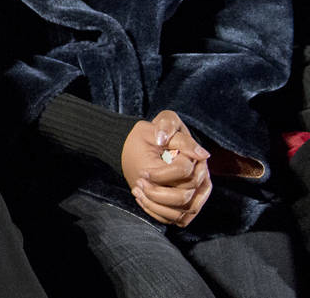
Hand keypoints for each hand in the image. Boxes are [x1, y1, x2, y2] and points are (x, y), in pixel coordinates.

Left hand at [121, 110, 211, 226]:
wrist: (147, 145)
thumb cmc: (157, 132)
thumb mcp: (164, 120)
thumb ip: (167, 125)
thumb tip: (165, 139)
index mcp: (198, 160)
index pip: (184, 173)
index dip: (161, 175)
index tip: (142, 172)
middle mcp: (202, 181)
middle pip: (184, 198)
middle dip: (157, 194)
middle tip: (138, 183)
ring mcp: (196, 196)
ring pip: (181, 214)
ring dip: (155, 206)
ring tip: (138, 192)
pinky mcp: (186, 207)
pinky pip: (176, 219)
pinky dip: (157, 213)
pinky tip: (141, 199)